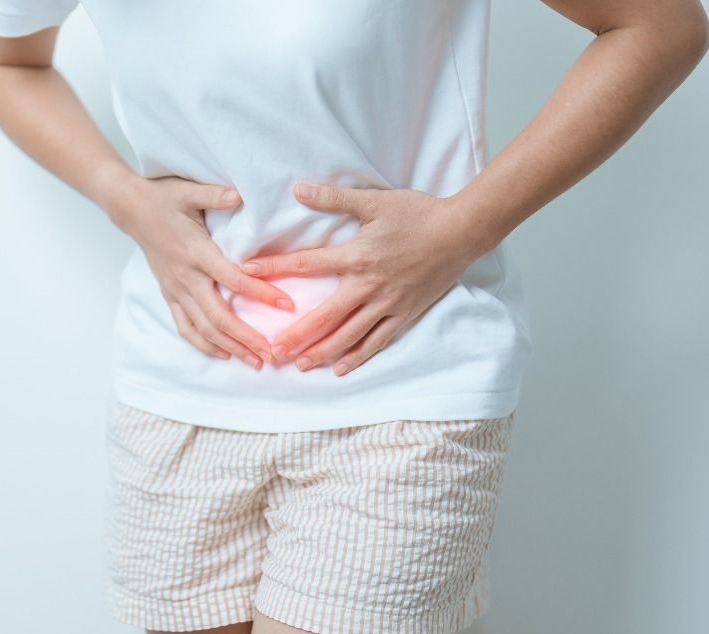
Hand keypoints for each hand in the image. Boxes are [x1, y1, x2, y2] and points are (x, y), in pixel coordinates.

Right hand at [105, 174, 293, 368]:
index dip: (261, 293)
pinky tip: (223, 354)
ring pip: (203, 328)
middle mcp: (186, 277)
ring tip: (255, 362)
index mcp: (196, 252)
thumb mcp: (188, 190)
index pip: (233, 280)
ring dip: (230, 347)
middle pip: (218, 316)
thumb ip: (216, 194)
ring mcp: (175, 289)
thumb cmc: (163, 197)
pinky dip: (203, 344)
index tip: (287, 305)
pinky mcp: (169, 294)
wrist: (130, 208)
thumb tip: (241, 195)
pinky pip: (185, 326)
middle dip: (246, 338)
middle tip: (272, 355)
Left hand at [243, 182, 490, 375]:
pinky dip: (358, 356)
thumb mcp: (374, 201)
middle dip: (296, 336)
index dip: (275, 268)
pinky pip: (377, 341)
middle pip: (324, 316)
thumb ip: (333, 198)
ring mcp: (387, 303)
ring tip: (299, 365)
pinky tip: (340, 369)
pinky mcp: (404, 314)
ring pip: (348, 335)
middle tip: (272, 352)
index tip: (247, 273)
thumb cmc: (418, 213)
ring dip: (322, 352)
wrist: (462, 231)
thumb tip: (298, 189)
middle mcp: (367, 286)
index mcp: (356, 256)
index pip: (306, 264)